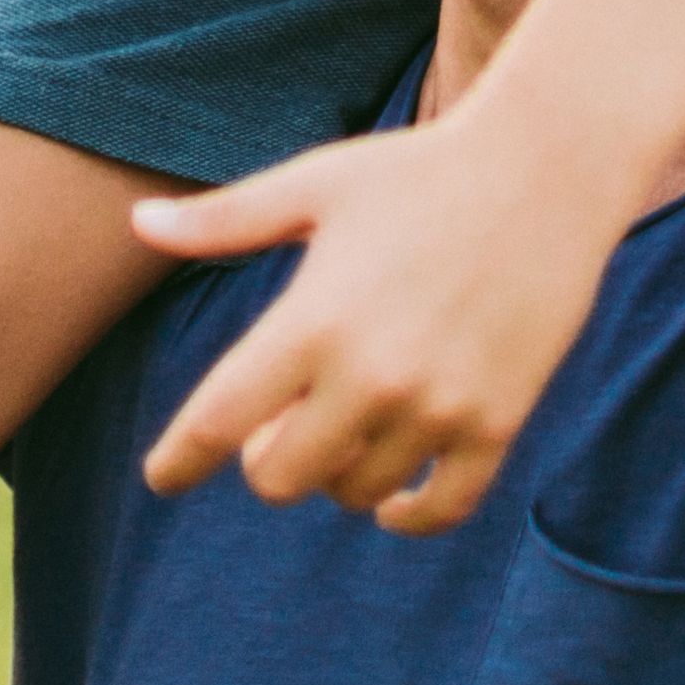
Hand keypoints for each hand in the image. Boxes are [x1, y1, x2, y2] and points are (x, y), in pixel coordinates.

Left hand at [125, 110, 630, 529]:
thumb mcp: (314, 186)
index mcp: (311, 320)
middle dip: (265, 460)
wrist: (547, 168)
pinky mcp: (497, 420)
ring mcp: (437, 406)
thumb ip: (224, 220)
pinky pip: (440, 508)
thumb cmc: (417, 169)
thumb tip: (137, 223)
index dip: (179, 460)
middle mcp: (370, 376)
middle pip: (279, 478)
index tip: (162, 478)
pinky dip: (408, 516)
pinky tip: (392, 504)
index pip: (217, 421)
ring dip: (337, 474)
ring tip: (344, 428)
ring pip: (355, 494)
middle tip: (276, 427)